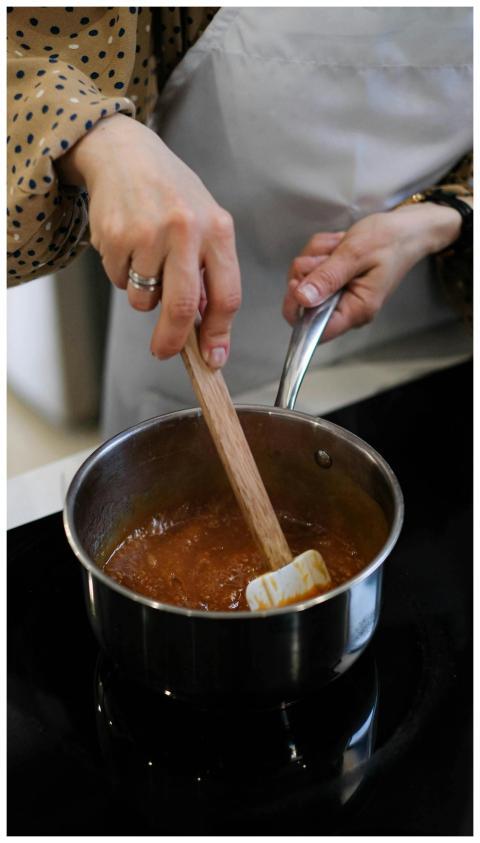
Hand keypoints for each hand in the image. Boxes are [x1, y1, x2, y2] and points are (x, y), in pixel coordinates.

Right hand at [56, 114, 240, 366]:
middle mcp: (186, 230)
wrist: (124, 152)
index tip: (213, 357)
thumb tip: (205, 326)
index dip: (220, 334)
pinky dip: (121, 275)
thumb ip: (209, 271)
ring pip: (144, 299)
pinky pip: (118, 282)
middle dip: (173, 340)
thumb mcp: (204, 222)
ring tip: (144, 262)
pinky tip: (126, 245)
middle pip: (183, 308)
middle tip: (164, 351)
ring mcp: (149, 233)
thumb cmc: (170, 191)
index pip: (226, 296)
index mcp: (218, 230)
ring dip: (143, 297)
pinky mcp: (115, 236)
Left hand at [282, 202, 462, 341]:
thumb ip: (327, 278)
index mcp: (356, 310)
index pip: (316, 330)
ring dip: (315, 256)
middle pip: (303, 301)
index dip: (298, 309)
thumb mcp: (355, 254)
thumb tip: (302, 299)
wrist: (406, 228)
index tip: (298, 283)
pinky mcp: (334, 282)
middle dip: (308, 270)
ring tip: (339, 246)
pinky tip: (338, 245)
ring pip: (304, 279)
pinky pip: (311, 268)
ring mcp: (339, 294)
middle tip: (330, 253)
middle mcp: (346, 308)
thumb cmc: (390, 240)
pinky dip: (319, 252)